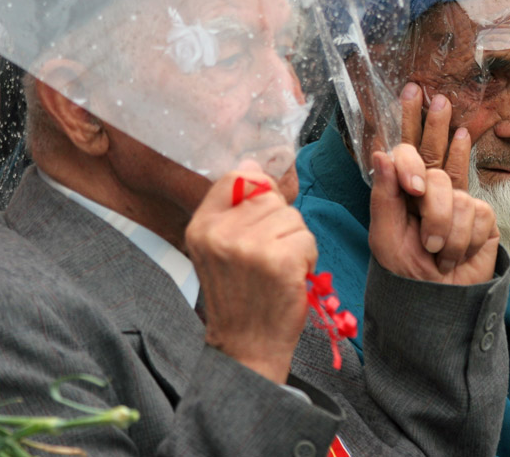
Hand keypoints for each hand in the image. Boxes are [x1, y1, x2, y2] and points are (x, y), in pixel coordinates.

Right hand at [185, 160, 316, 384]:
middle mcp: (221, 233)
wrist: (245, 346)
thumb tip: (254, 163)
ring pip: (293, 217)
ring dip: (295, 241)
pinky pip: (307, 238)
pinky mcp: (280, 261)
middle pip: (271, 196)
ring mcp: (251, 247)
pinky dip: (307, 258)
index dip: (259, 191)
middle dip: (279, 223)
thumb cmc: (238, 295)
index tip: (260, 218)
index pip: (237, 177)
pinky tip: (290, 279)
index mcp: (201, 226)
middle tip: (267, 256)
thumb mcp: (218, 249)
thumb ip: (234, 207)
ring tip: (278, 268)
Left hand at [372, 95, 499, 284]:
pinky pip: (474, 214)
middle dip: (434, 127)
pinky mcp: (482, 216)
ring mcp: (458, 200)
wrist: (438, 303)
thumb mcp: (384, 237)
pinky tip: (456, 254)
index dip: (410, 128)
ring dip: (442, 229)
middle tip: (438, 98)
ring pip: (452, 194)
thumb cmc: (405, 272)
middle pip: (434, 150)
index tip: (414, 115)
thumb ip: (384, 195)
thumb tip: (380, 152)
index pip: (406, 150)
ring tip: (435, 252)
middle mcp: (431, 190)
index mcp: (402, 191)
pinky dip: (462, 240)